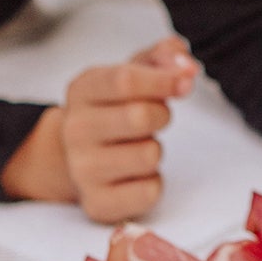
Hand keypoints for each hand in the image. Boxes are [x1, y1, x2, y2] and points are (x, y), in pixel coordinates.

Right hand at [5, 39, 198, 223]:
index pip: (125, 80)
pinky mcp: (97, 204)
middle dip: (162, 114)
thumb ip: (163, 57)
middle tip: (155, 116)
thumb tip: (186, 68)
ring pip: (149, 155)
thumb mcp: (132, 71)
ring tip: (138, 145)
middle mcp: (75, 130)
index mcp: (82, 90)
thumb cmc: (114, 109)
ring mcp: (82, 170)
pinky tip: (135, 175)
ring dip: (156, 149)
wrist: (77, 157)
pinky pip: (149, 191)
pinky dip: (153, 182)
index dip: (163, 79)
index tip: (184, 82)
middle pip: (139, 117)